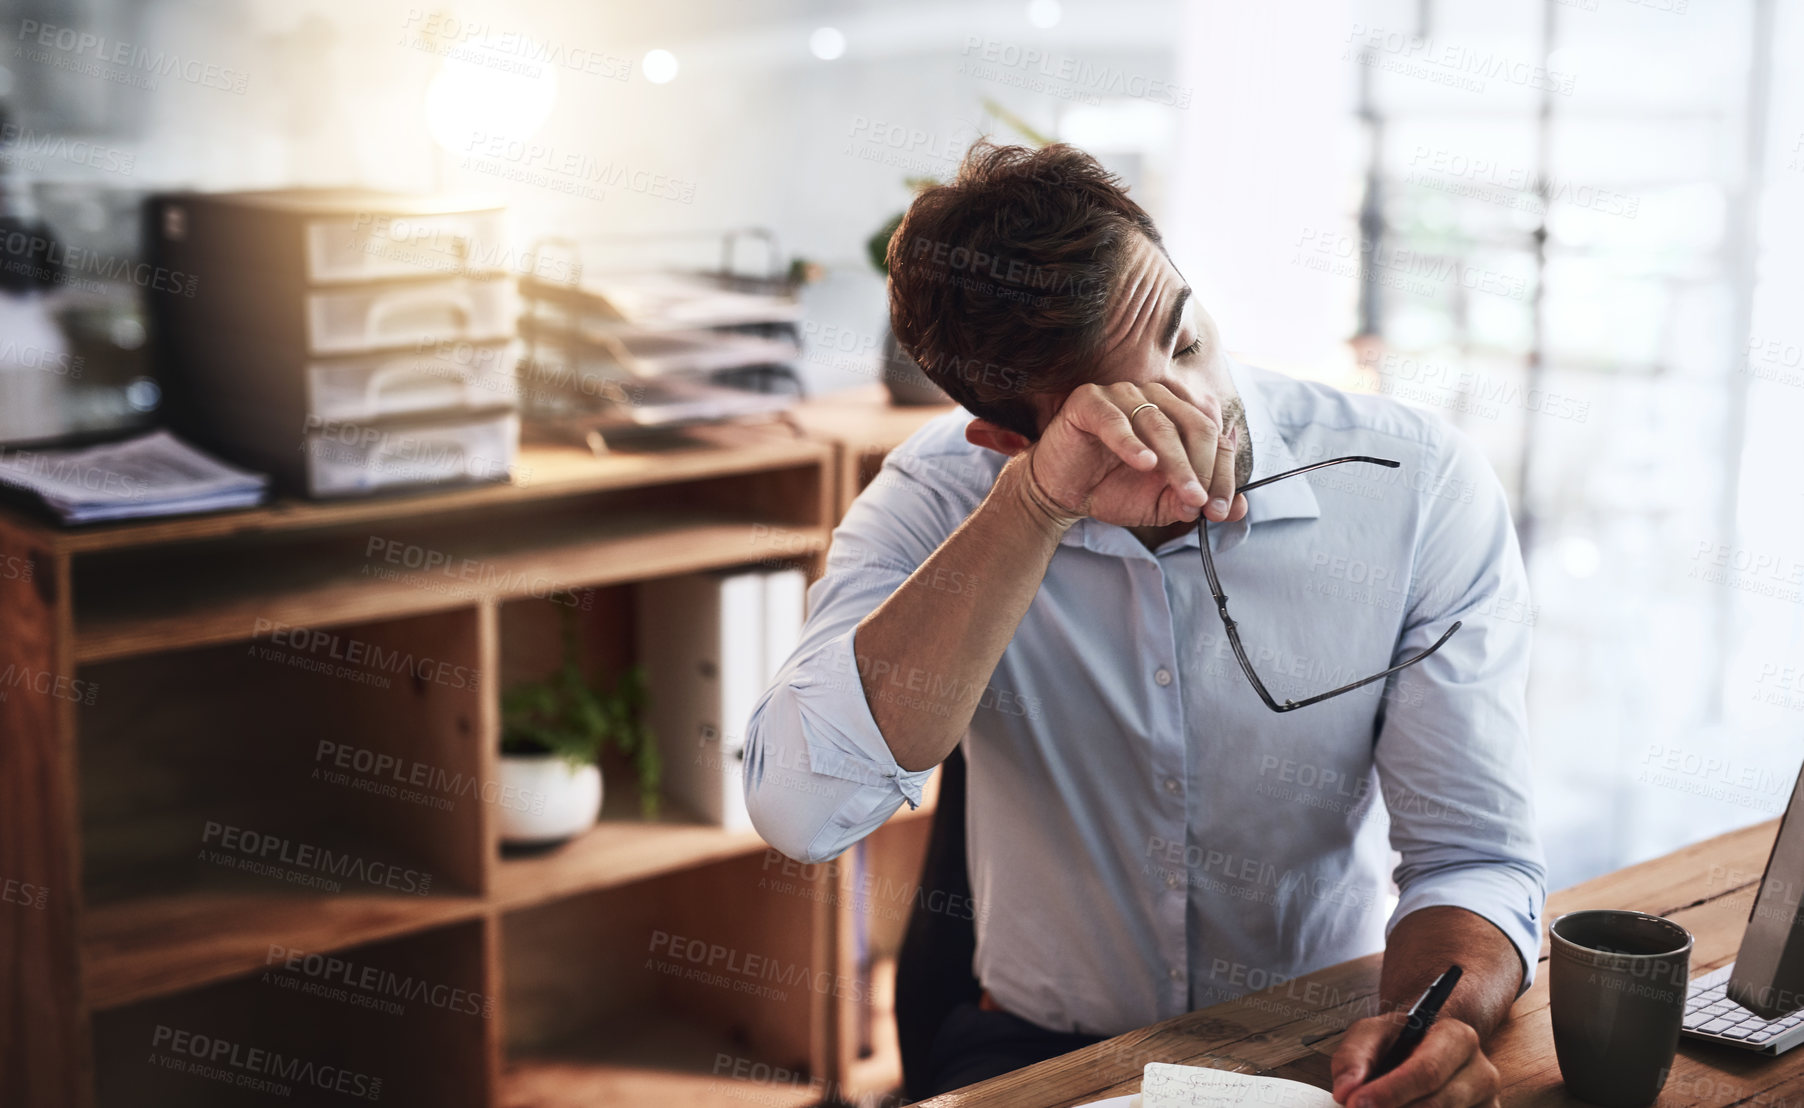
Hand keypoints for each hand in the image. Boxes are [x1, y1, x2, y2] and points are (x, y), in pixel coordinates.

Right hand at [997, 379, 1248, 529]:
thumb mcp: (1162, 502)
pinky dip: (1132, 443)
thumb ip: (1196, 500)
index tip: (1221, 509)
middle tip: (1203, 503)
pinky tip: (1145, 464)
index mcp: (1175, 413)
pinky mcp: (1088, 402)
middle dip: (1204, 468)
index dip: (1222, 473)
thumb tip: (1239, 508)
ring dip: (1177, 463)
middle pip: (1194, 425)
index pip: (1213, 435)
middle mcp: (1152, 396)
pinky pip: (1115, 419)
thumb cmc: (1112, 490)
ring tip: (1186, 494)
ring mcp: (1120, 394)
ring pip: (1159, 424)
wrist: (1061, 494)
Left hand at [1331, 1015, 1498, 1107]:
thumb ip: (1353, 1057)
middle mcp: (1481, 1073)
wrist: (1426, 1048)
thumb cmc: (1399, 1041)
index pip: (1427, 1071)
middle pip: (1436, 1105)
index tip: (1357, 1103)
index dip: (1391, 1091)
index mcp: (1457, 1038)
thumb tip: (1346, 1091)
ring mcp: (1487, 1104)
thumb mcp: (1372, 1034)